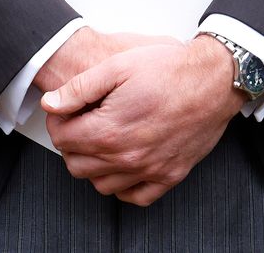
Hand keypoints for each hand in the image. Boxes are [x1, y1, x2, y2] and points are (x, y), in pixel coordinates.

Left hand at [42, 36, 241, 205]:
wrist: (212, 81)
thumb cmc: (167, 69)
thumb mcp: (115, 66)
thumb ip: (78, 88)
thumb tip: (51, 103)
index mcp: (110, 130)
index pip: (62, 139)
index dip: (57, 122)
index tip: (64, 111)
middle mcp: (128, 157)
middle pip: (77, 165)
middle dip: (71, 144)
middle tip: (79, 123)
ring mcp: (151, 170)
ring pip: (101, 185)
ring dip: (93, 165)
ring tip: (99, 140)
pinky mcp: (170, 176)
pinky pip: (135, 197)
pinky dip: (122, 186)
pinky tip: (121, 163)